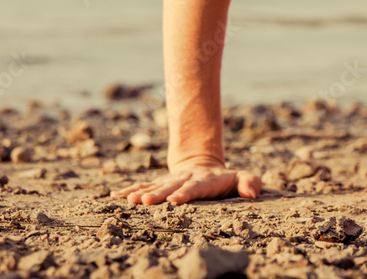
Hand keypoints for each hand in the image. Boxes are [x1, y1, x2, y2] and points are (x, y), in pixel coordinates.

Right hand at [109, 162, 261, 204]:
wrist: (202, 165)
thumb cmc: (225, 179)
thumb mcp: (241, 177)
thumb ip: (249, 182)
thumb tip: (252, 193)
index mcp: (203, 180)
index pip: (194, 188)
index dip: (185, 193)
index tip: (175, 199)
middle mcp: (183, 179)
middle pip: (170, 187)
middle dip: (158, 194)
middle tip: (147, 201)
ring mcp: (169, 181)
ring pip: (154, 185)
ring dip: (141, 192)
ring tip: (130, 200)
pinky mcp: (159, 183)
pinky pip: (142, 185)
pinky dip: (129, 190)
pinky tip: (115, 195)